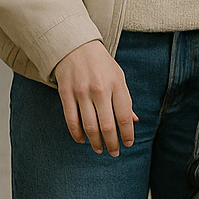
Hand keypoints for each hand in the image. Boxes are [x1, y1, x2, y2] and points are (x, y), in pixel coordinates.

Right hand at [53, 40, 136, 156]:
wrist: (75, 46)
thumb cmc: (101, 64)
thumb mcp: (119, 77)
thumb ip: (125, 99)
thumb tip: (133, 121)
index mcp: (117, 84)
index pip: (124, 116)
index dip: (127, 134)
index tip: (127, 144)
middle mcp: (99, 89)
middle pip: (107, 125)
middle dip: (111, 143)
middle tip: (114, 153)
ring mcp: (81, 92)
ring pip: (89, 126)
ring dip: (95, 142)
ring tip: (99, 149)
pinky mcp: (66, 93)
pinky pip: (71, 120)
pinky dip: (76, 134)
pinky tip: (82, 140)